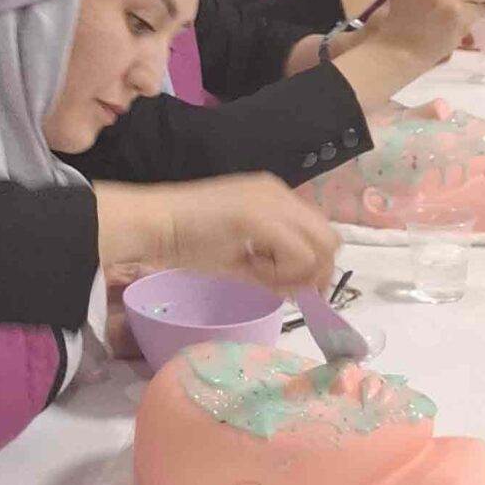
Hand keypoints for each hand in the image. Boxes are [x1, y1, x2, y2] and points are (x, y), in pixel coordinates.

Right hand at [95, 174, 338, 295]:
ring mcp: (273, 201)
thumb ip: (272, 269)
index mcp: (275, 197)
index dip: (315, 266)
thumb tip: (301, 291)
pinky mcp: (261, 216)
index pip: (319, 232)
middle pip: (330, 239)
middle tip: (288, 291)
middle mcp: (280, 193)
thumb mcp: (239, 256)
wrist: (154, 224)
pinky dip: (282, 272)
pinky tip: (252, 272)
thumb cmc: (186, 240)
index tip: (292, 288)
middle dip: (317, 273)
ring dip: (299, 272)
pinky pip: (297, 253)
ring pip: (320, 246)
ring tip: (262, 276)